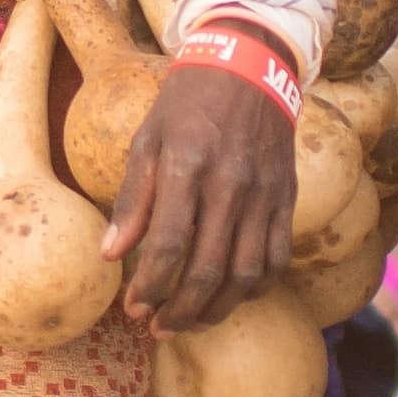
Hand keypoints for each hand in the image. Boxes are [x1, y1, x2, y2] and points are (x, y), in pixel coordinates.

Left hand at [103, 61, 297, 326]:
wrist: (250, 68)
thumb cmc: (187, 105)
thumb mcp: (147, 139)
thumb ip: (132, 199)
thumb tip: (111, 256)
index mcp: (187, 166)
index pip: (167, 245)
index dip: (148, 286)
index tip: (133, 308)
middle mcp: (230, 184)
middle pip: (208, 270)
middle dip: (179, 311)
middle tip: (157, 328)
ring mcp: (264, 194)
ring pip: (246, 274)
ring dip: (217, 310)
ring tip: (190, 323)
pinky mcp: (286, 199)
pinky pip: (277, 259)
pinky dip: (256, 288)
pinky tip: (231, 298)